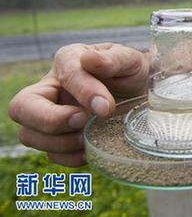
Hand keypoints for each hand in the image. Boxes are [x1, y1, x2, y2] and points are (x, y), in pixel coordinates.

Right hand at [8, 43, 148, 166]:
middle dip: (49, 120)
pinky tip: (89, 151)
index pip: (65, 74)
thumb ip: (113, 59)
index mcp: (69, 60)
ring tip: (88, 139)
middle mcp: (52, 89)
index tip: (106, 107)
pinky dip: (68, 157)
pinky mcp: (60, 137)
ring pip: (30, 135)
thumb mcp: (131, 60)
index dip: (82, 91)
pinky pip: (50, 154)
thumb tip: (89, 60)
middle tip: (83, 122)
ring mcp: (51, 115)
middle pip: (22, 107)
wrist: (143, 93)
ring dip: (58, 143)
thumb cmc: (132, 72)